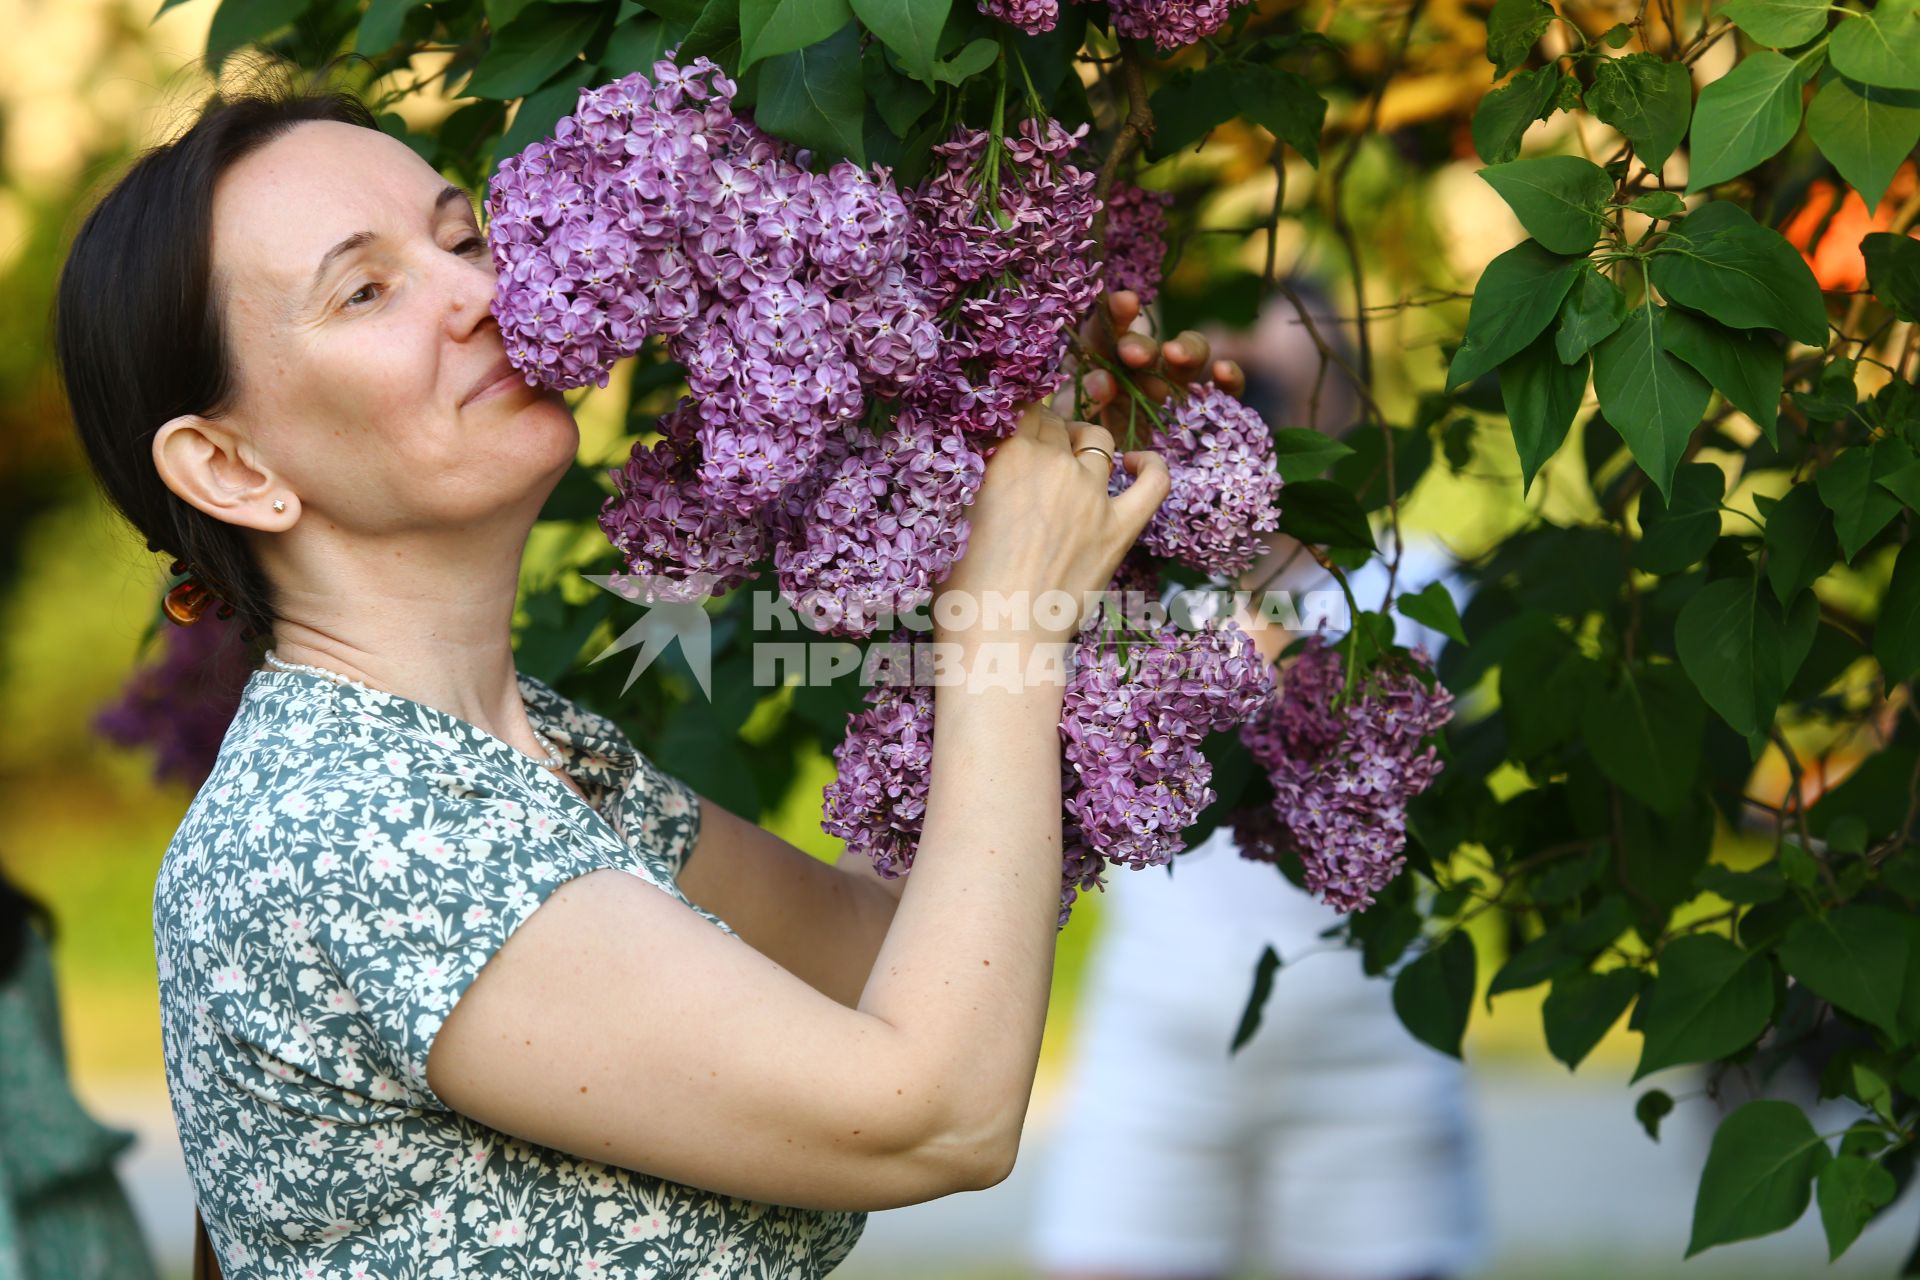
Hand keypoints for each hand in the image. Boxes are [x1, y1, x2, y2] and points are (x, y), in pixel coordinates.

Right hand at [935, 403, 1169, 648]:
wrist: (1000, 636)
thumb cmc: (962, 585)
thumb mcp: (952, 514)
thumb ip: (975, 477)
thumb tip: (982, 461)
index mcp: (1009, 454)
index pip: (1022, 410)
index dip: (1018, 418)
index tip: (1014, 432)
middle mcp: (1055, 464)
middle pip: (1057, 424)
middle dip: (1047, 431)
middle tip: (1034, 455)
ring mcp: (1092, 495)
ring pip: (1098, 441)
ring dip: (1085, 442)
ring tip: (1073, 458)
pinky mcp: (1120, 528)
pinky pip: (1153, 482)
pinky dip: (1151, 466)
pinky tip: (1138, 463)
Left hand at [1069, 290, 1248, 441]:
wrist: (1107, 488)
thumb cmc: (1083, 448)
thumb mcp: (1073, 423)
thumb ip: (1083, 400)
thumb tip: (1103, 382)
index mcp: (1103, 364)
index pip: (1108, 330)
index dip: (1117, 313)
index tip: (1124, 302)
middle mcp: (1141, 371)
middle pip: (1149, 345)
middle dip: (1141, 345)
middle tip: (1131, 354)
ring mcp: (1173, 389)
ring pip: (1190, 355)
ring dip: (1186, 349)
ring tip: (1174, 355)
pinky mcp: (1200, 412)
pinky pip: (1223, 391)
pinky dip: (1229, 378)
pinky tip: (1222, 372)